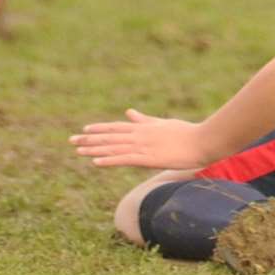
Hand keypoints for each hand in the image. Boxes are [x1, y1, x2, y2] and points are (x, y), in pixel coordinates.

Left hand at [70, 108, 211, 169]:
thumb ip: (144, 120)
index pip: (116, 128)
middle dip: (90, 139)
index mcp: (144, 128)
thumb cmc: (187, 133)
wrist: (203, 141)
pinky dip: (109, 160)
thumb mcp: (163, 123)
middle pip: (110, 137)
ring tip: (77, 151)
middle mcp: (140, 135)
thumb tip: (130, 112)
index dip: (99, 129)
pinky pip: (124, 159)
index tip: (83, 131)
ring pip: (114, 147)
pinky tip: (96, 162)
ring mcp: (144, 146)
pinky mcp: (149, 158)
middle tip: (71, 141)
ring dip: (94, 149)